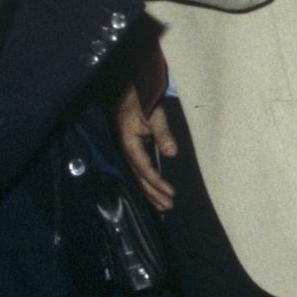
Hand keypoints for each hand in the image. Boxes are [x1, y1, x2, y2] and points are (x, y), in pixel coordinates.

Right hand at [114, 84, 177, 212]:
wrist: (128, 89)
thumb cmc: (142, 100)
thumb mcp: (154, 115)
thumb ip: (163, 134)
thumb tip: (171, 154)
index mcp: (128, 143)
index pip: (144, 168)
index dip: (157, 183)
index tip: (171, 193)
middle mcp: (124, 149)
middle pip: (138, 177)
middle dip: (152, 193)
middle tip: (168, 207)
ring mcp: (126, 149)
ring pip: (136, 175)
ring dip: (149, 191)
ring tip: (162, 206)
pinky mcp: (130, 148)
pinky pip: (137, 169)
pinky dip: (146, 181)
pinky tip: (153, 191)